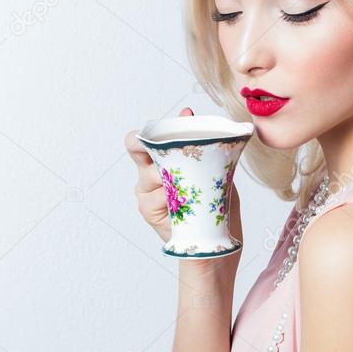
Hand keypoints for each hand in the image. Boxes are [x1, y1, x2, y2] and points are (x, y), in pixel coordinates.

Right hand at [125, 109, 242, 256]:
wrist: (216, 239)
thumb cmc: (215, 202)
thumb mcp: (212, 169)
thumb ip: (196, 142)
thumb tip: (187, 112)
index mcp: (160, 160)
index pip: (140, 140)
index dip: (142, 135)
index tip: (160, 132)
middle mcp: (148, 174)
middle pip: (136, 150)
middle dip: (156, 151)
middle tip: (175, 161)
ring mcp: (146, 192)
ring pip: (150, 173)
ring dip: (172, 178)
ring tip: (190, 189)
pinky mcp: (148, 210)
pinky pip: (156, 196)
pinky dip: (172, 197)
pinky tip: (184, 205)